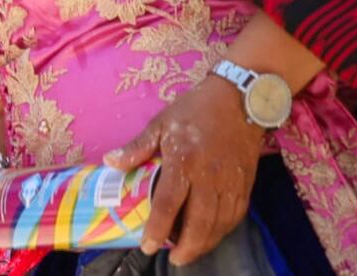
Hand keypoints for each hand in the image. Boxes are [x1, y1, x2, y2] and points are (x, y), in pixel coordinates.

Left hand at [104, 76, 264, 264]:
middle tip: (174, 259)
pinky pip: (236, 215)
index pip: (169, 203)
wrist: (239, 98)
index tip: (147, 245)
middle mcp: (209, 176)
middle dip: (187, 246)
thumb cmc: (195, 109)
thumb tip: (110, 162)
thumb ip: (137, 147)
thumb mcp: (161, 123)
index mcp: (184, 161)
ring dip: (206, 243)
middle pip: (200, 222)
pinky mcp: (246, 183)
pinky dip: (224, 230)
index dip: (158, 228)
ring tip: (190, 252)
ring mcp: (230, 182)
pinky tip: (213, 235)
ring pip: (220, 223)